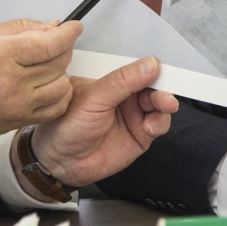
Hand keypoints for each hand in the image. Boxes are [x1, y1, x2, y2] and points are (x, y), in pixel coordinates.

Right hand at [0, 18, 82, 154]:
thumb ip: (20, 28)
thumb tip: (51, 26)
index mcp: (1, 56)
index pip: (50, 43)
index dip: (68, 32)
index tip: (75, 26)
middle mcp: (13, 82)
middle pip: (59, 61)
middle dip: (64, 47)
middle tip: (55, 42)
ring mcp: (18, 105)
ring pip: (62, 85)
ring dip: (61, 71)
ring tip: (47, 64)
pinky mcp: (20, 120)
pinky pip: (56, 108)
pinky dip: (60, 94)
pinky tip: (49, 85)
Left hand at [11, 57, 178, 200]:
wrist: (61, 162)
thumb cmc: (66, 124)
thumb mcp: (93, 98)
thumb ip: (122, 81)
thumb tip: (151, 63)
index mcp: (112, 79)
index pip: (136, 66)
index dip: (151, 65)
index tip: (162, 66)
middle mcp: (125, 94)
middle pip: (153, 84)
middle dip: (163, 87)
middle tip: (165, 95)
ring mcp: (134, 114)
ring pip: (160, 103)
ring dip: (164, 104)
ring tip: (162, 108)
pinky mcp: (141, 134)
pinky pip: (159, 124)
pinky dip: (160, 123)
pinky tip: (150, 127)